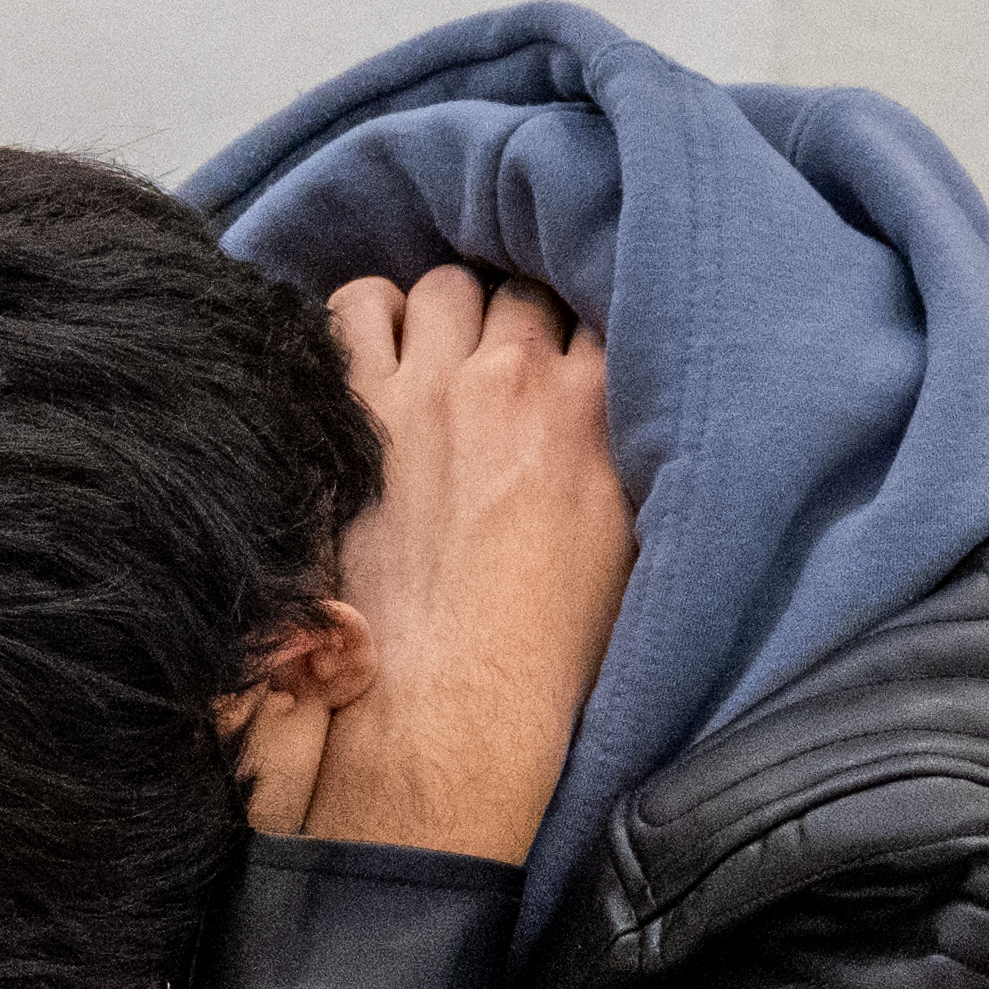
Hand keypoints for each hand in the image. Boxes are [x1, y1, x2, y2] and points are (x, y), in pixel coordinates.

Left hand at [289, 269, 630, 865]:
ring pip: (445, 285)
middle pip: (521, 290)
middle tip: (506, 362)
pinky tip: (380, 353)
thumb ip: (624, 452)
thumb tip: (622, 415)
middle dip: (517, 316)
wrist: (453, 703)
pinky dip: (371, 316)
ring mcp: (427, 386)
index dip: (581, 333)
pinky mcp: (358, 410)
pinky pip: (356, 307)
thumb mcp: (632, 542)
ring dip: (450, 313)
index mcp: (593, 407)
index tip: (570, 359)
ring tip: (443, 354)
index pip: (598, 311)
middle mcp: (512, 376)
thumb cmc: (548, 648)